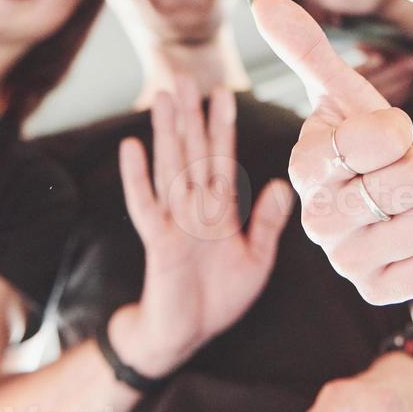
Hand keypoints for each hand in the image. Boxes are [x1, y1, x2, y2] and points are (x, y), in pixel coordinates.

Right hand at [109, 79, 293, 377]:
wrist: (185, 335)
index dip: (222, 127)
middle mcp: (195, 209)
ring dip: (166, 133)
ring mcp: (174, 223)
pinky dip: (137, 177)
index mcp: (219, 210)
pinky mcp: (159, 243)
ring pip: (170, 168)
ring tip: (162, 98)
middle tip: (183, 75)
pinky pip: (146, 205)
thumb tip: (280, 186)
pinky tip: (132, 146)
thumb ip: (265, 223)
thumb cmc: (219, 298)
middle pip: (192, 153)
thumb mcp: (255, 259)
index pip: (221, 158)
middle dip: (190, 116)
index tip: (223, 93)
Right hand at [250, 0, 412, 304]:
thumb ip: (306, 48)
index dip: (397, 131)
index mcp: (305, 166)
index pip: (374, 139)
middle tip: (399, 174)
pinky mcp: (376, 291)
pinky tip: (412, 237)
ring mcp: (342, 260)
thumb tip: (262, 1)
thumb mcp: (349, 93)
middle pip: (403, 184)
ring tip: (406, 205)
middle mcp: (314, 218)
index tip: (387, 135)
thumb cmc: (373, 143)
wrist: (404, 199)